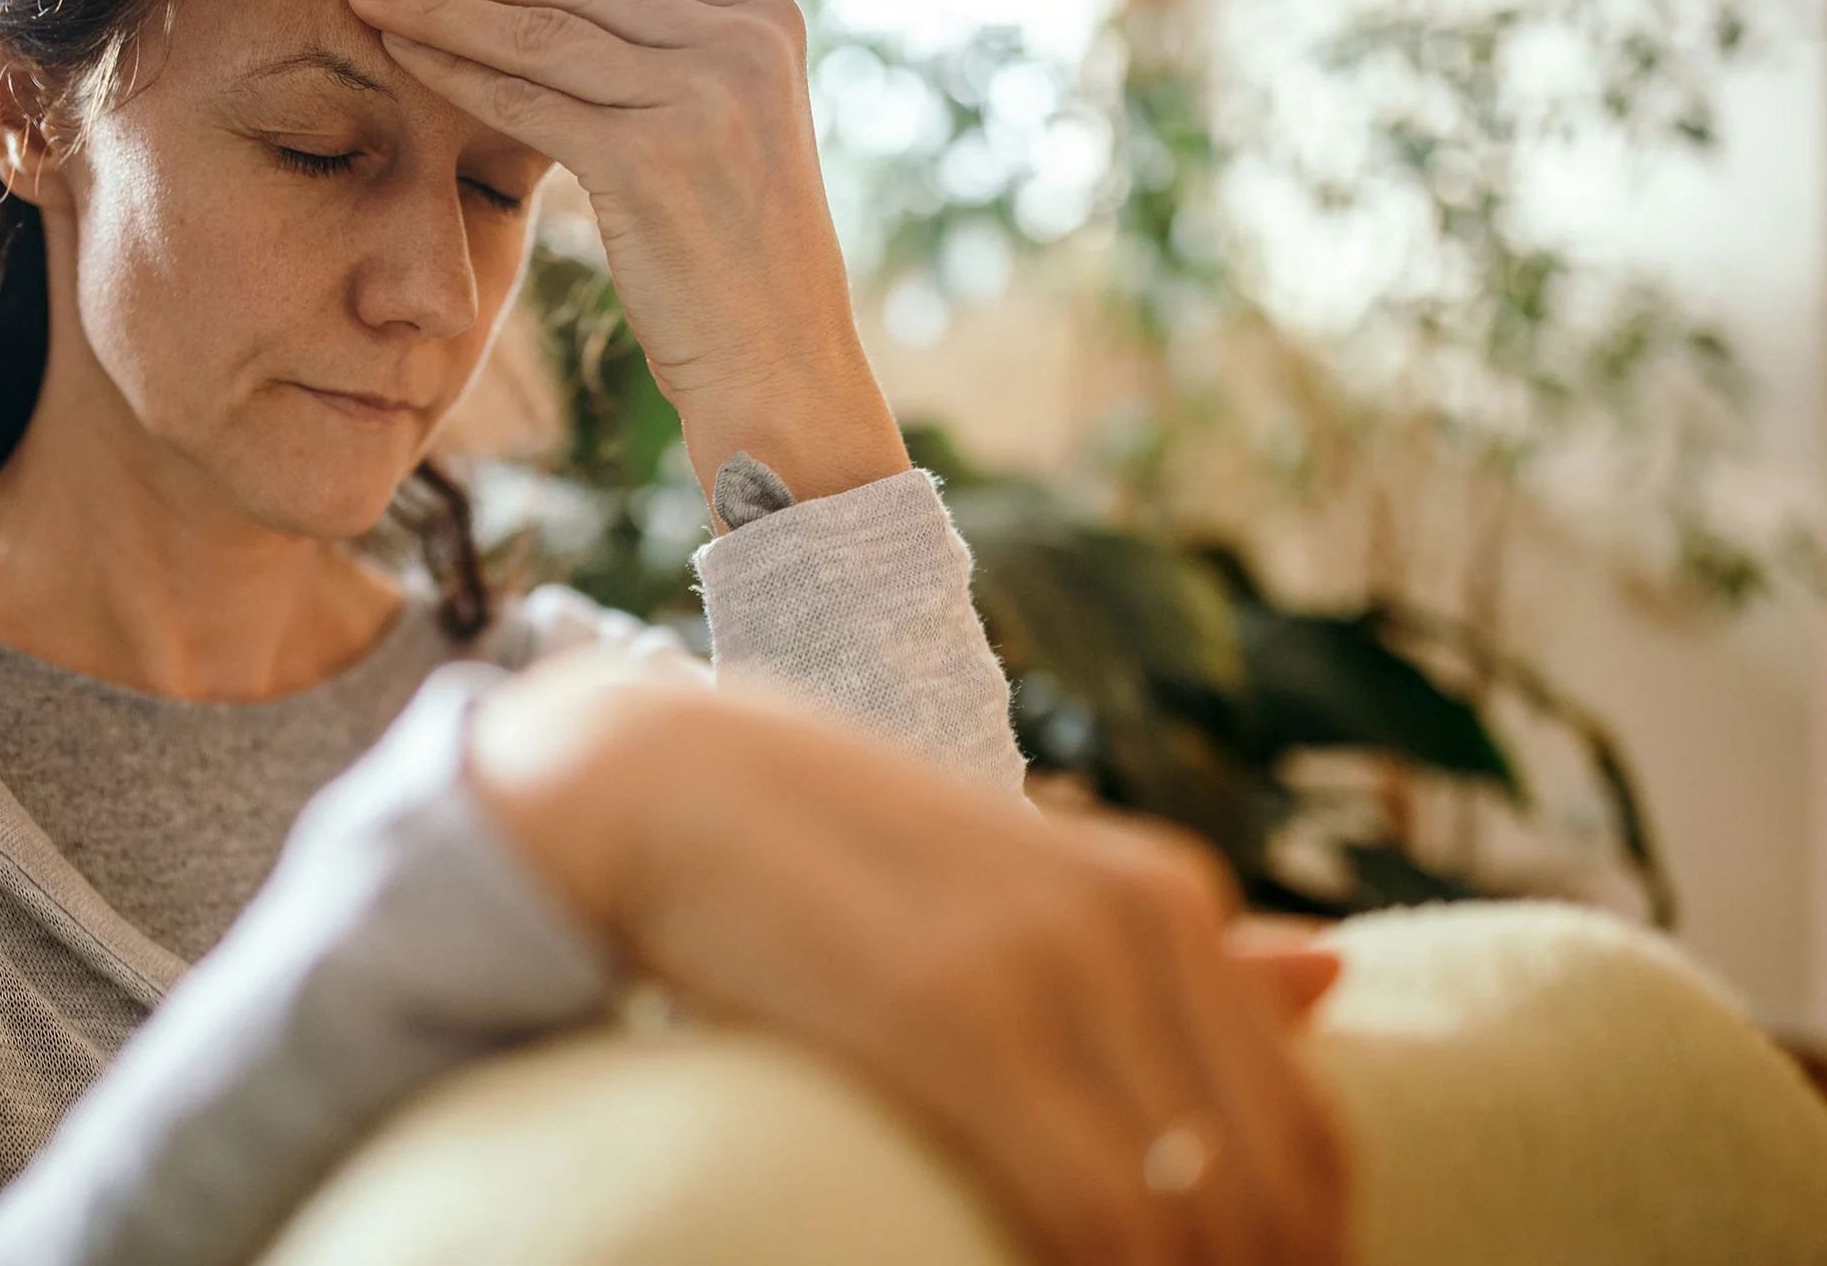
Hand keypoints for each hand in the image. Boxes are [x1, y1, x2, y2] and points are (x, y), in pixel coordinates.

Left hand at [348, 0, 910, 503]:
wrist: (775, 362)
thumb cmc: (738, 261)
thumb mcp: (734, 129)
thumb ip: (675, 59)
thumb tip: (573, 5)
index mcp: (766, 21)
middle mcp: (741, 42)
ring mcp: (699, 95)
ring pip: (536, 30)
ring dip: (438, 5)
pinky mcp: (647, 157)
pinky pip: (522, 97)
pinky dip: (452, 71)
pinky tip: (402, 56)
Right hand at [470, 656, 1351, 1265]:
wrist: (668, 785)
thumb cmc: (841, 863)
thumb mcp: (1024, 888)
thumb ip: (1173, 949)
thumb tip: (1335, 973)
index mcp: (1165, 896)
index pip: (1309, 1134)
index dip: (1309, 1256)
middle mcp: (1136, 918)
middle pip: (1270, 1190)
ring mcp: (1049, 961)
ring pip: (1189, 1220)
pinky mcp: (953, 1012)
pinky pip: (1087, 1216)